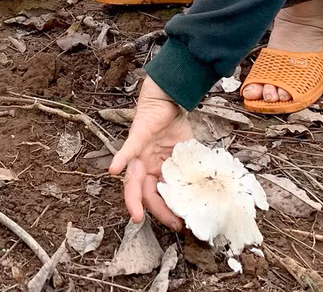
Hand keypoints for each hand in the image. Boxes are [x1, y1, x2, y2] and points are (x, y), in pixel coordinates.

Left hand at [109, 76, 194, 228]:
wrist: (169, 98)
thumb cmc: (174, 124)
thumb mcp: (186, 153)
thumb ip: (190, 169)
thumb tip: (208, 190)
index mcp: (156, 170)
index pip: (159, 195)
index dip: (168, 210)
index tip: (181, 223)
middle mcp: (145, 164)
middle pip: (145, 192)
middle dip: (156, 211)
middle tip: (171, 224)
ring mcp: (139, 152)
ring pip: (133, 178)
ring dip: (133, 198)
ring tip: (136, 215)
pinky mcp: (137, 136)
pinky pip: (127, 150)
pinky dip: (120, 159)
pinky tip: (114, 170)